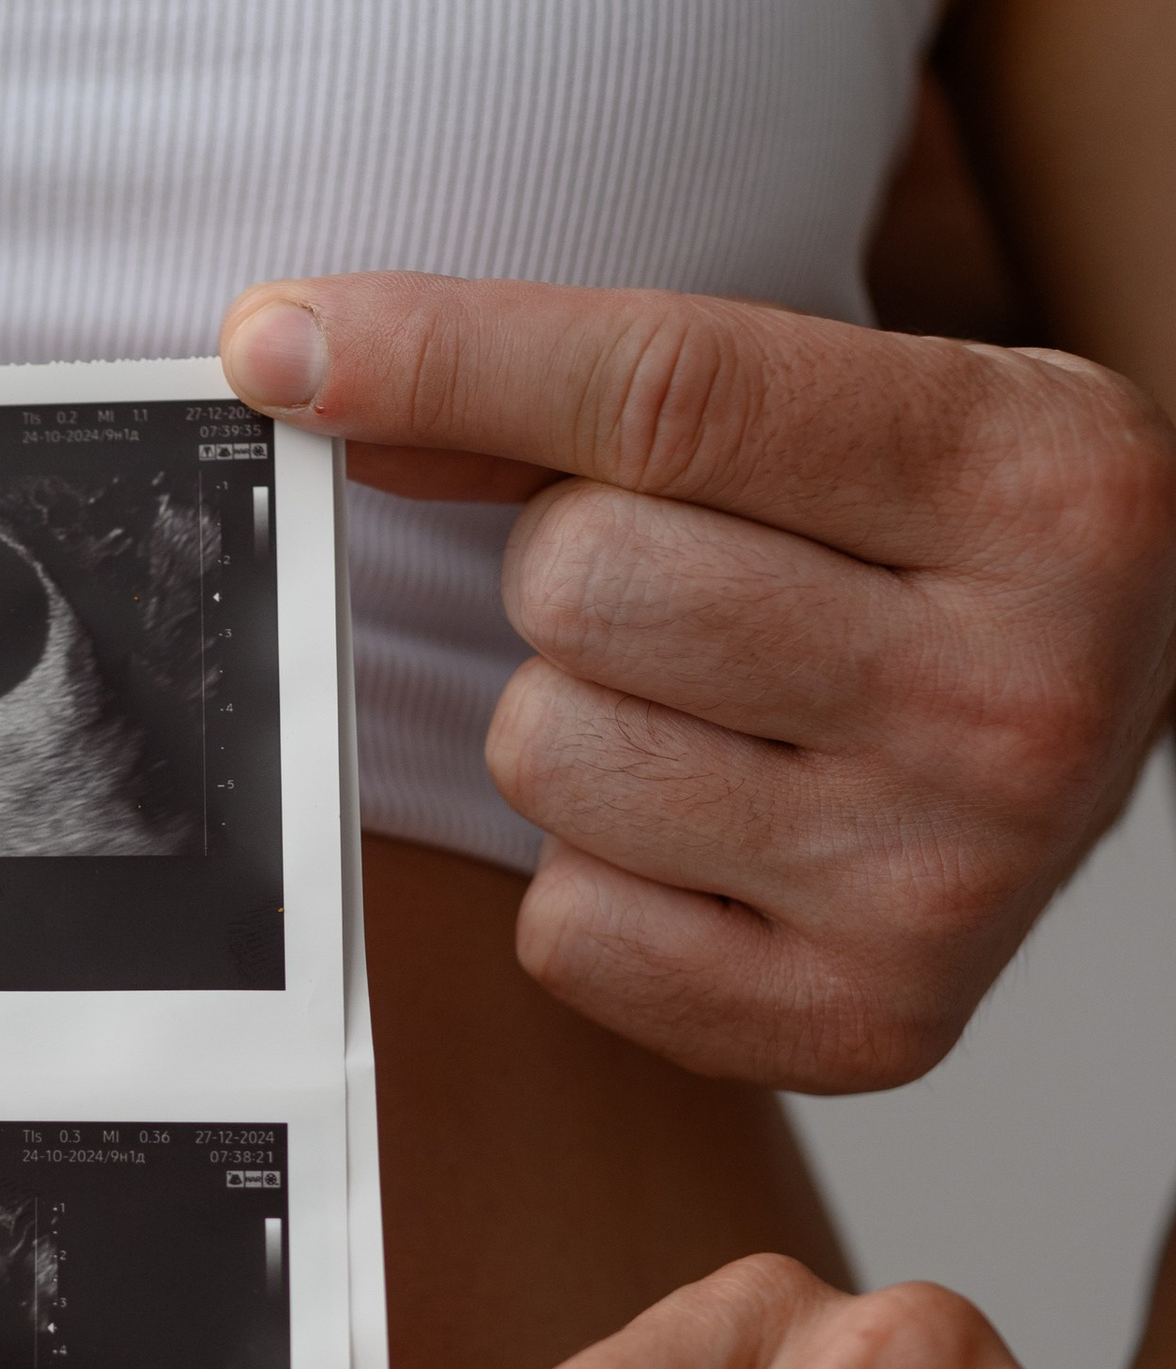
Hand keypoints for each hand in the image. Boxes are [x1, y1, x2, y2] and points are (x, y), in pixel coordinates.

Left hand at [218, 273, 1175, 1088]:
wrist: (1128, 710)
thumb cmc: (955, 539)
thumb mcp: (859, 400)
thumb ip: (609, 384)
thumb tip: (320, 370)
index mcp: (1040, 483)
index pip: (669, 393)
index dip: (445, 354)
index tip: (276, 344)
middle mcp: (1015, 690)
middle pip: (586, 584)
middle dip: (571, 569)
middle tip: (687, 584)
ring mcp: (945, 879)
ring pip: (552, 757)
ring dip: (575, 724)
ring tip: (715, 713)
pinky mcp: (868, 1024)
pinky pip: (569, 930)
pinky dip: (596, 880)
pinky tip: (717, 835)